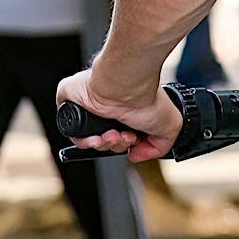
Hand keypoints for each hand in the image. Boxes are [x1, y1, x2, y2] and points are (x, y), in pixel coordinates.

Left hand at [54, 64, 182, 162]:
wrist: (126, 84)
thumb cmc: (146, 97)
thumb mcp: (168, 128)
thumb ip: (158, 148)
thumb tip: (136, 155)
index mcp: (125, 110)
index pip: (120, 137)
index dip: (126, 146)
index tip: (134, 143)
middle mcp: (107, 108)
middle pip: (105, 141)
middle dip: (116, 145)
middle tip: (125, 136)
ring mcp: (88, 105)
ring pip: (89, 140)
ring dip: (103, 145)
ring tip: (113, 134)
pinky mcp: (70, 101)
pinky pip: (71, 131)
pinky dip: (84, 141)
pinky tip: (96, 137)